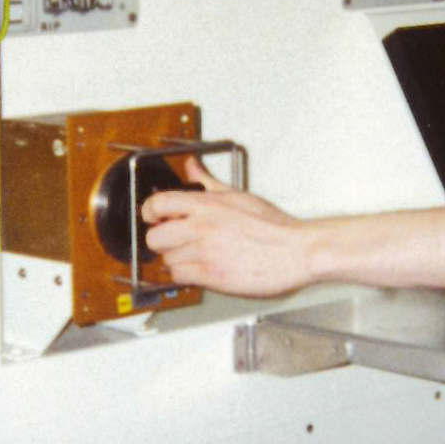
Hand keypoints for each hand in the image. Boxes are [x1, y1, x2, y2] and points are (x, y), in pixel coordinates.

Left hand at [140, 159, 315, 296]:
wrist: (295, 252)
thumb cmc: (274, 227)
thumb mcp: (237, 195)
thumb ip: (208, 182)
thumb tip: (191, 166)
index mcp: (208, 205)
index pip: (158, 204)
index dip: (149, 212)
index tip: (152, 217)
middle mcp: (202, 227)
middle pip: (155, 237)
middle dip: (162, 240)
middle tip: (174, 240)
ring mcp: (205, 253)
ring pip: (167, 260)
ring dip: (177, 260)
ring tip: (195, 256)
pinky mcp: (210, 276)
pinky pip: (179, 277)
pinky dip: (186, 275)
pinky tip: (201, 268)